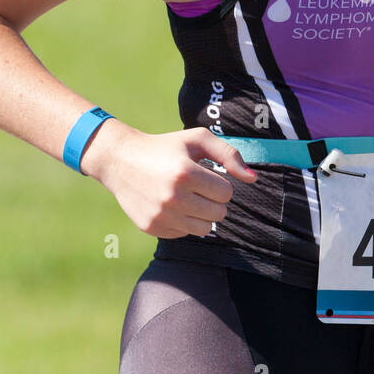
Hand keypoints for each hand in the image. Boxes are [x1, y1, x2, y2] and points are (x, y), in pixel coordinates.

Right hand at [80, 120, 257, 238]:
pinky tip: (172, 205)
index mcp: (185, 173)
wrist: (120, 160)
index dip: (221, 184)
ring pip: (205, 229)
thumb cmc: (166, 147)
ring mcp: (161, 215)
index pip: (226, 193)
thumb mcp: (198, 140)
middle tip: (200, 188)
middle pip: (219, 213)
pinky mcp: (152, 228)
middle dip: (215, 200)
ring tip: (190, 198)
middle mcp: (172, 197)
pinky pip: (184, 233)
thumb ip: (230, 155)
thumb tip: (253, 179)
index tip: (207, 176)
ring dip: (203, 214)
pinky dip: (184, 221)